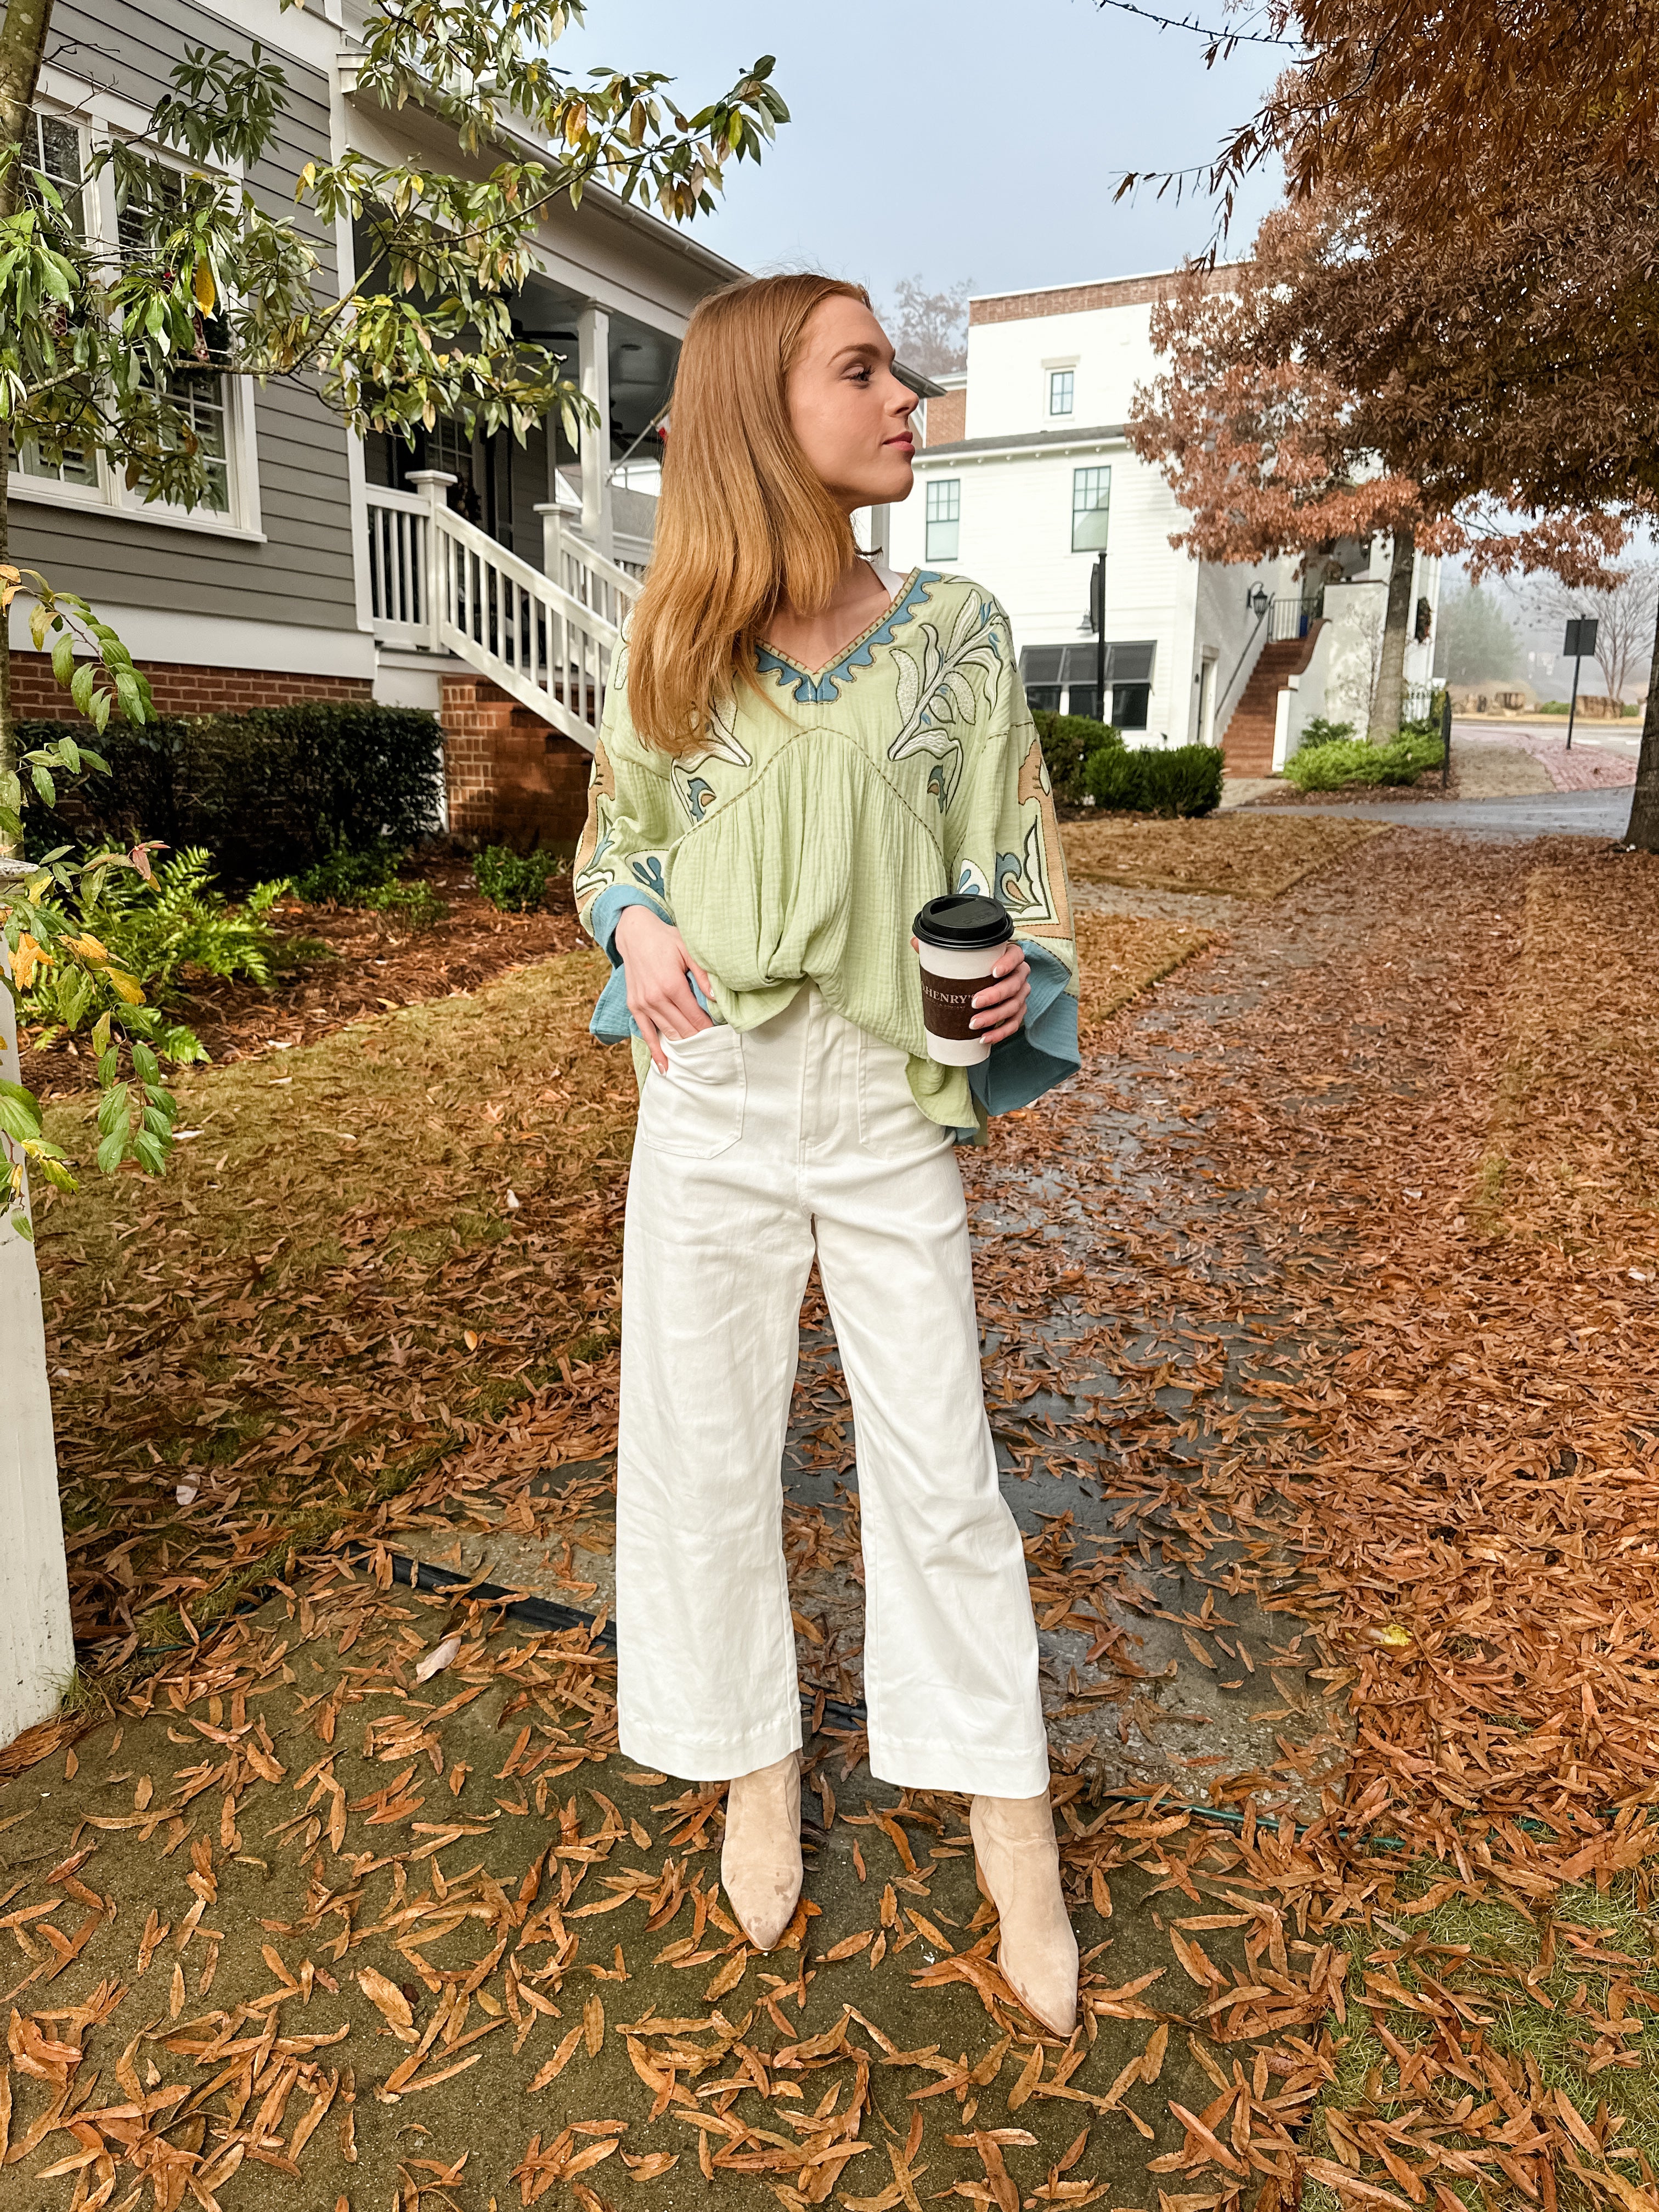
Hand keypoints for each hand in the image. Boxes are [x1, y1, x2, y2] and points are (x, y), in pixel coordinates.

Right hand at [615, 905, 713, 1072]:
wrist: (635, 934)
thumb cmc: (666, 940)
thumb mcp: (689, 950)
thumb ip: (703, 975)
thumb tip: (717, 999)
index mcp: (671, 985)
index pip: (696, 1017)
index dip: (710, 1030)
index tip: (722, 1039)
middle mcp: (655, 999)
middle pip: (683, 1029)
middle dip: (699, 1040)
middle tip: (715, 1052)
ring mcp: (643, 1004)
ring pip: (668, 1033)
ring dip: (683, 1045)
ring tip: (698, 1059)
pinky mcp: (634, 1007)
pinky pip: (646, 1033)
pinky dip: (656, 1051)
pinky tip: (665, 1067)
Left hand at [909, 937, 1030, 1046]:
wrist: (985, 983)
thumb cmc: (974, 968)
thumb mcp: (959, 957)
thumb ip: (940, 949)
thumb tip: (914, 942)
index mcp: (1009, 956)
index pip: (1016, 955)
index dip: (1008, 963)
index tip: (993, 972)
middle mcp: (1019, 975)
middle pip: (1014, 985)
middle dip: (995, 995)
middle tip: (974, 1003)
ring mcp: (1020, 994)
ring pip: (1014, 1006)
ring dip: (995, 1017)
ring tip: (974, 1024)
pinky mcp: (1017, 1012)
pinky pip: (1014, 1024)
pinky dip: (1000, 1033)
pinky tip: (984, 1038)